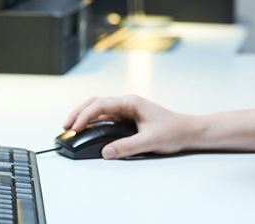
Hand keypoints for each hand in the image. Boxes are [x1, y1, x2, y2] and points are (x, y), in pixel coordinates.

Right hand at [62, 95, 195, 158]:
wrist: (188, 132)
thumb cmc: (173, 131)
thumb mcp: (150, 141)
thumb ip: (127, 147)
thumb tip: (105, 152)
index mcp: (131, 103)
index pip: (101, 105)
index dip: (85, 115)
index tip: (74, 126)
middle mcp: (127, 104)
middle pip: (95, 103)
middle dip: (79, 113)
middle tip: (66, 126)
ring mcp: (126, 110)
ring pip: (99, 109)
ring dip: (85, 116)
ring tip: (72, 128)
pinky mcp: (127, 119)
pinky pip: (105, 117)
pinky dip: (93, 122)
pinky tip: (87, 130)